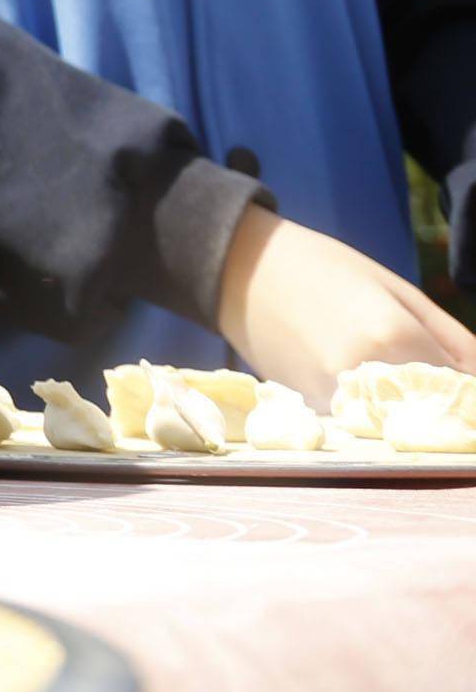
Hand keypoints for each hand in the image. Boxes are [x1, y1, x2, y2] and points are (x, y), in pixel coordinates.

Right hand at [214, 209, 475, 402]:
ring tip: (399, 383)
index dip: (470, 394)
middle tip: (439, 386)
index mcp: (395, 337)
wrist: (239, 268)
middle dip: (444, 406)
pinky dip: (376, 413)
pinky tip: (366, 386)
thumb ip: (453, 340)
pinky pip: (365, 422)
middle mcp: (366, 377)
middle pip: (433, 414)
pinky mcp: (313, 409)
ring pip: (399, 423)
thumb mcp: (399, 290)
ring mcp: (336, 398)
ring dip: (410, 412)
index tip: (467, 391)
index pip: (464, 392)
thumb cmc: (325, 267)